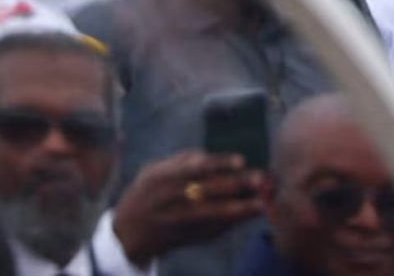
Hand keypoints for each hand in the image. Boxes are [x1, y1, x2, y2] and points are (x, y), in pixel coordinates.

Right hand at [113, 152, 267, 265]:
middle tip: (263, 179)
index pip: (194, 167)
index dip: (219, 164)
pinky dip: (234, 222)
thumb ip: (179, 162)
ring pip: (216, 213)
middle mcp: (171, 199)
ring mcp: (181, 220)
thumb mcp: (152, 171)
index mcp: (161, 177)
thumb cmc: (145, 194)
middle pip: (210, 190)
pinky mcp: (190, 237)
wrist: (130, 232)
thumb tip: (209, 155)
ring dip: (242, 207)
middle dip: (238, 184)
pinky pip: (216, 228)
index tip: (242, 160)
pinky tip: (250, 215)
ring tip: (263, 202)